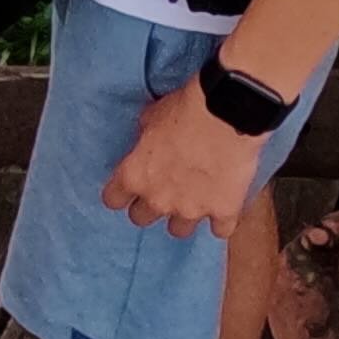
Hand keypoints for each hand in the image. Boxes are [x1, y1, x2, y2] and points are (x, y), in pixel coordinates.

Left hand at [101, 83, 264, 239]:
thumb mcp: (152, 116)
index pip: (113, 199)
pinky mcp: (223, 212)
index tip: (127, 186)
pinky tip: (225, 205)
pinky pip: (220, 230)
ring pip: (179, 230)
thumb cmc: (186, 109)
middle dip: (150, 205)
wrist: (226, 113)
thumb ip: (145, 136)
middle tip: (162, 188)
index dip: (119, 192)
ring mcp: (191, 210)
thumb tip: (147, 138)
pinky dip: (222, 219)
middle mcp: (159, 199)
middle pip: (141, 217)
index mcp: (135, 175)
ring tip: (195, 198)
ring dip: (184, 214)